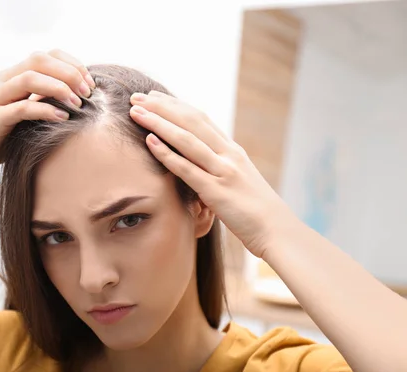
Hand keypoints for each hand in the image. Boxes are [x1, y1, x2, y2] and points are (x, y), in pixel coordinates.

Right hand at [0, 49, 95, 181]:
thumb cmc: (3, 138)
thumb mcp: (29, 115)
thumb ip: (46, 101)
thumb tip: (82, 99)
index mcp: (13, 76)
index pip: (47, 55)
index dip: (72, 64)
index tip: (90, 83)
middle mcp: (3, 81)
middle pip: (39, 60)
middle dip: (69, 72)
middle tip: (87, 92)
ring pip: (29, 78)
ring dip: (59, 88)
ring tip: (78, 104)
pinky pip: (22, 108)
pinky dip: (45, 110)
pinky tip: (63, 118)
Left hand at [129, 91, 296, 257]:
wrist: (278, 231)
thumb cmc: (256, 211)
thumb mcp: (238, 181)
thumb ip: (220, 169)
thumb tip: (199, 164)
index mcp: (233, 151)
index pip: (200, 119)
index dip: (175, 106)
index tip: (154, 96)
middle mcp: (228, 155)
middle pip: (191, 121)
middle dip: (162, 107)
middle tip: (137, 97)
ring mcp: (223, 171)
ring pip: (186, 139)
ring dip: (159, 123)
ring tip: (136, 112)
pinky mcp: (217, 191)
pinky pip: (187, 168)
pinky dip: (166, 153)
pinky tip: (149, 141)